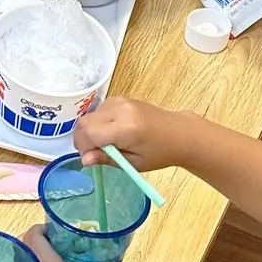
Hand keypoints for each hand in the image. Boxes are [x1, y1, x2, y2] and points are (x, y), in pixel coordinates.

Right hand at [74, 98, 194, 174]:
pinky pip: (97, 110)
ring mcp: (120, 100)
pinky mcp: (119, 98)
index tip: (88, 158)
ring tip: (105, 144)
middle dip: (82, 139)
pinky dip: (96, 123)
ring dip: (89, 131)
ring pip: (88, 116)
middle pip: (84, 122)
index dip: (83, 147)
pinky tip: (110, 132)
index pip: (90, 133)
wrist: (179, 132)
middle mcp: (120, 109)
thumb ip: (107, 158)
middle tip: (93, 153)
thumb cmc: (159, 153)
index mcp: (126, 128)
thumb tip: (84, 160)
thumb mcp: (134, 163)